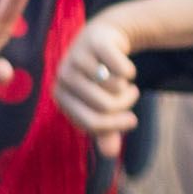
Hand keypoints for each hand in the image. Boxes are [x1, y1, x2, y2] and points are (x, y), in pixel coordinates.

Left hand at [49, 21, 142, 152]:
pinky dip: (130, 70)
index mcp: (60, 96)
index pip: (91, 123)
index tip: (132, 120)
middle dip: (125, 104)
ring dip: (127, 86)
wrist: (104, 39)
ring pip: (115, 87)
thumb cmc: (99, 78)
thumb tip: (111, 154)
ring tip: (123, 80)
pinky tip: (124, 65)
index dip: (116, 125)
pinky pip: (122, 68)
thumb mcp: (101, 104)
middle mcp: (63, 77)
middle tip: (130, 95)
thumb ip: (105, 130)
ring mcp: (77, 58)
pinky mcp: (95, 43)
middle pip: (105, 106)